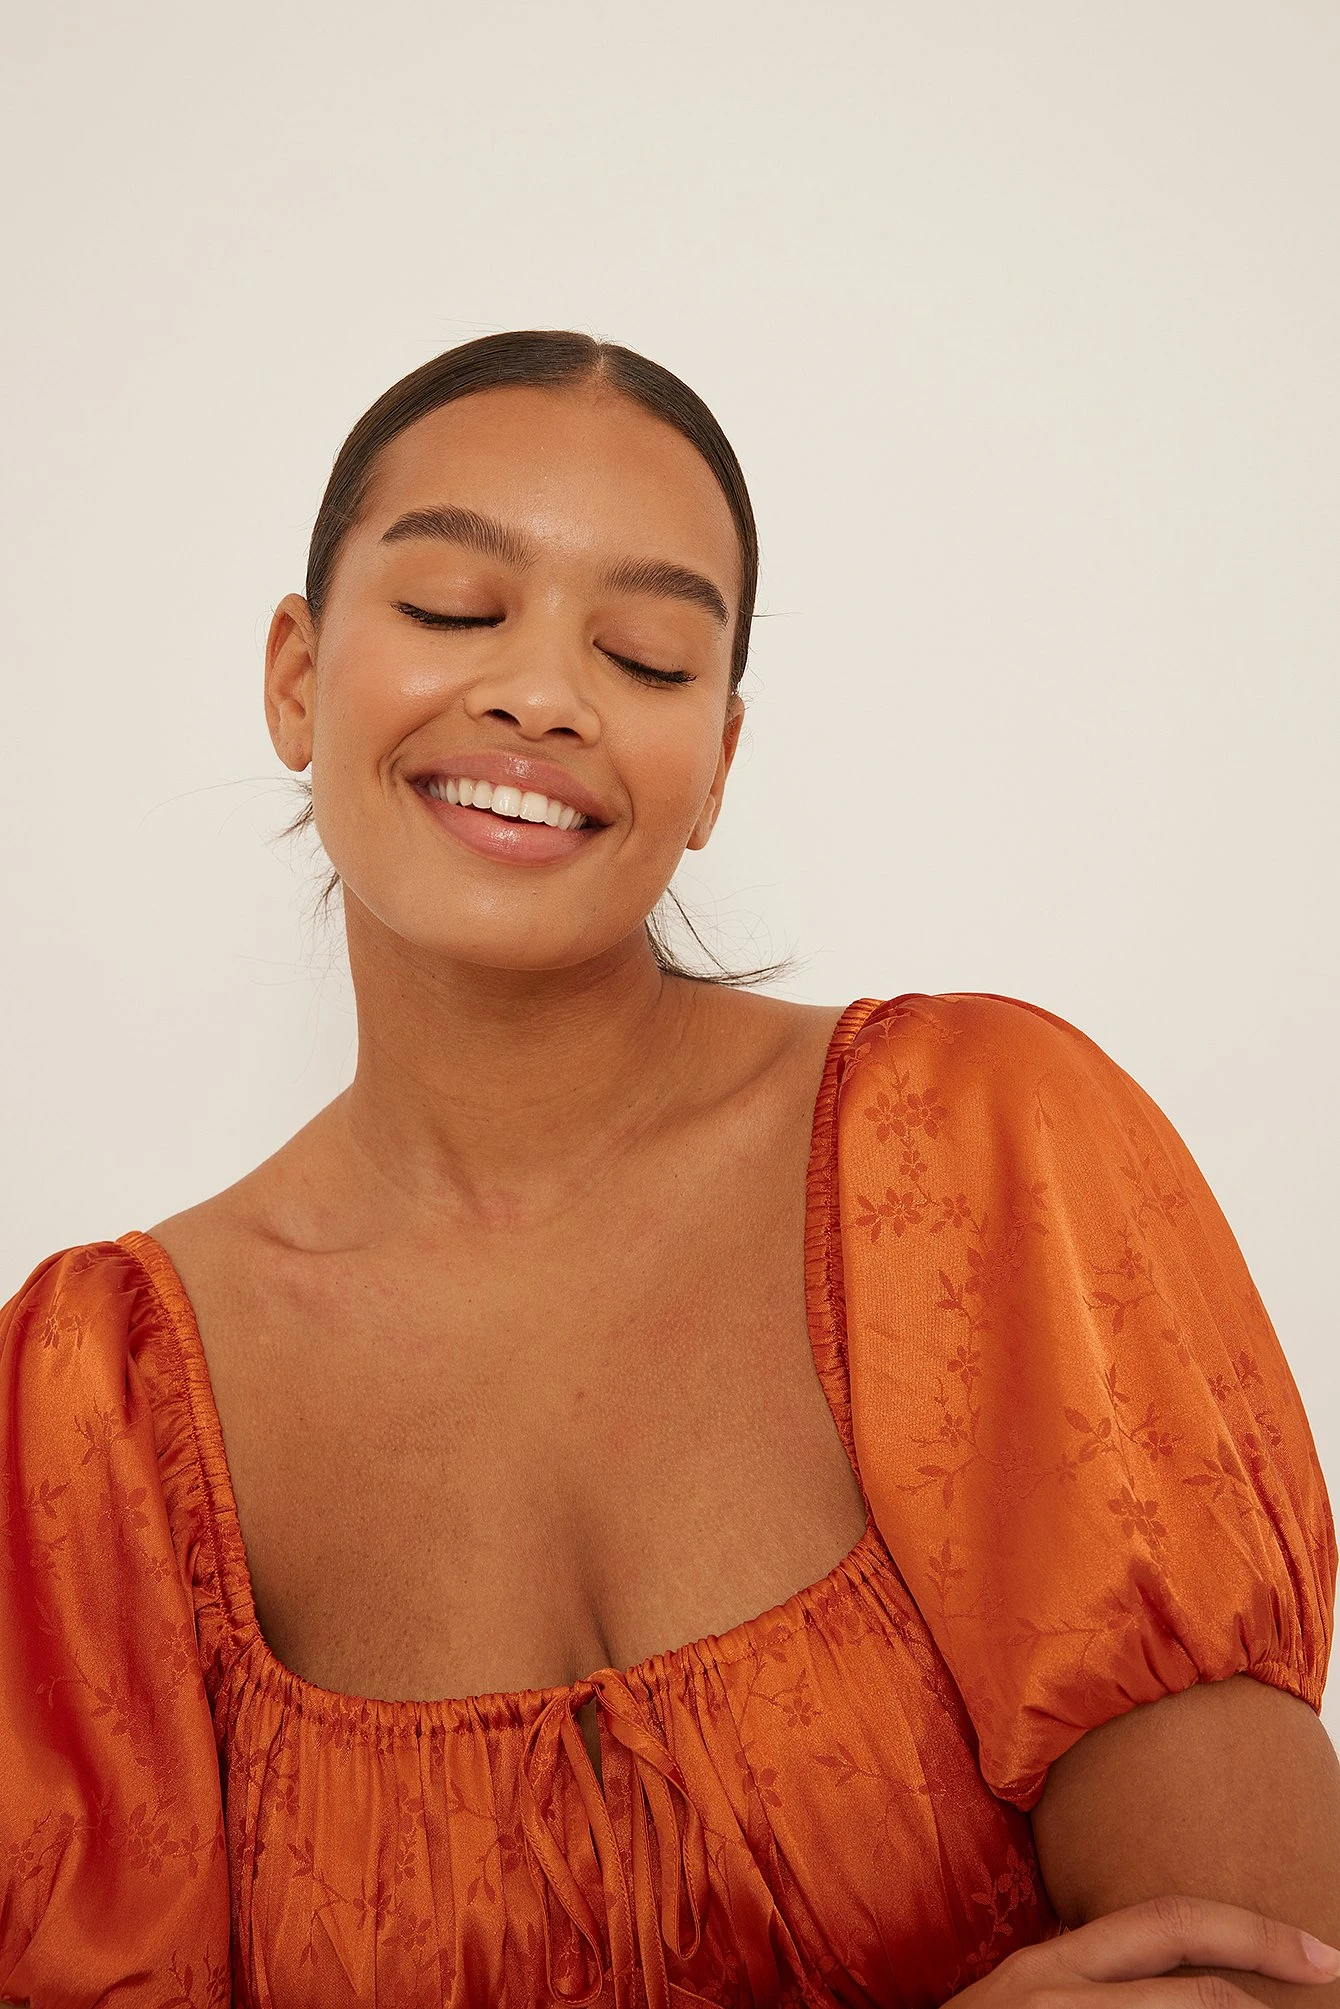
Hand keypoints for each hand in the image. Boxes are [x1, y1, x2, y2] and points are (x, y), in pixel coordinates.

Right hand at [951, 1897, 1339, 2008]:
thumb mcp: (1027, 1999)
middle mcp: (1055, 1994)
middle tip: (1325, 1984)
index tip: (1320, 1953)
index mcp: (1051, 1963)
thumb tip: (1188, 1986)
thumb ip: (1088, 1978)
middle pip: (1196, 1992)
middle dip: (1266, 1992)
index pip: (1171, 1924)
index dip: (1255, 1934)